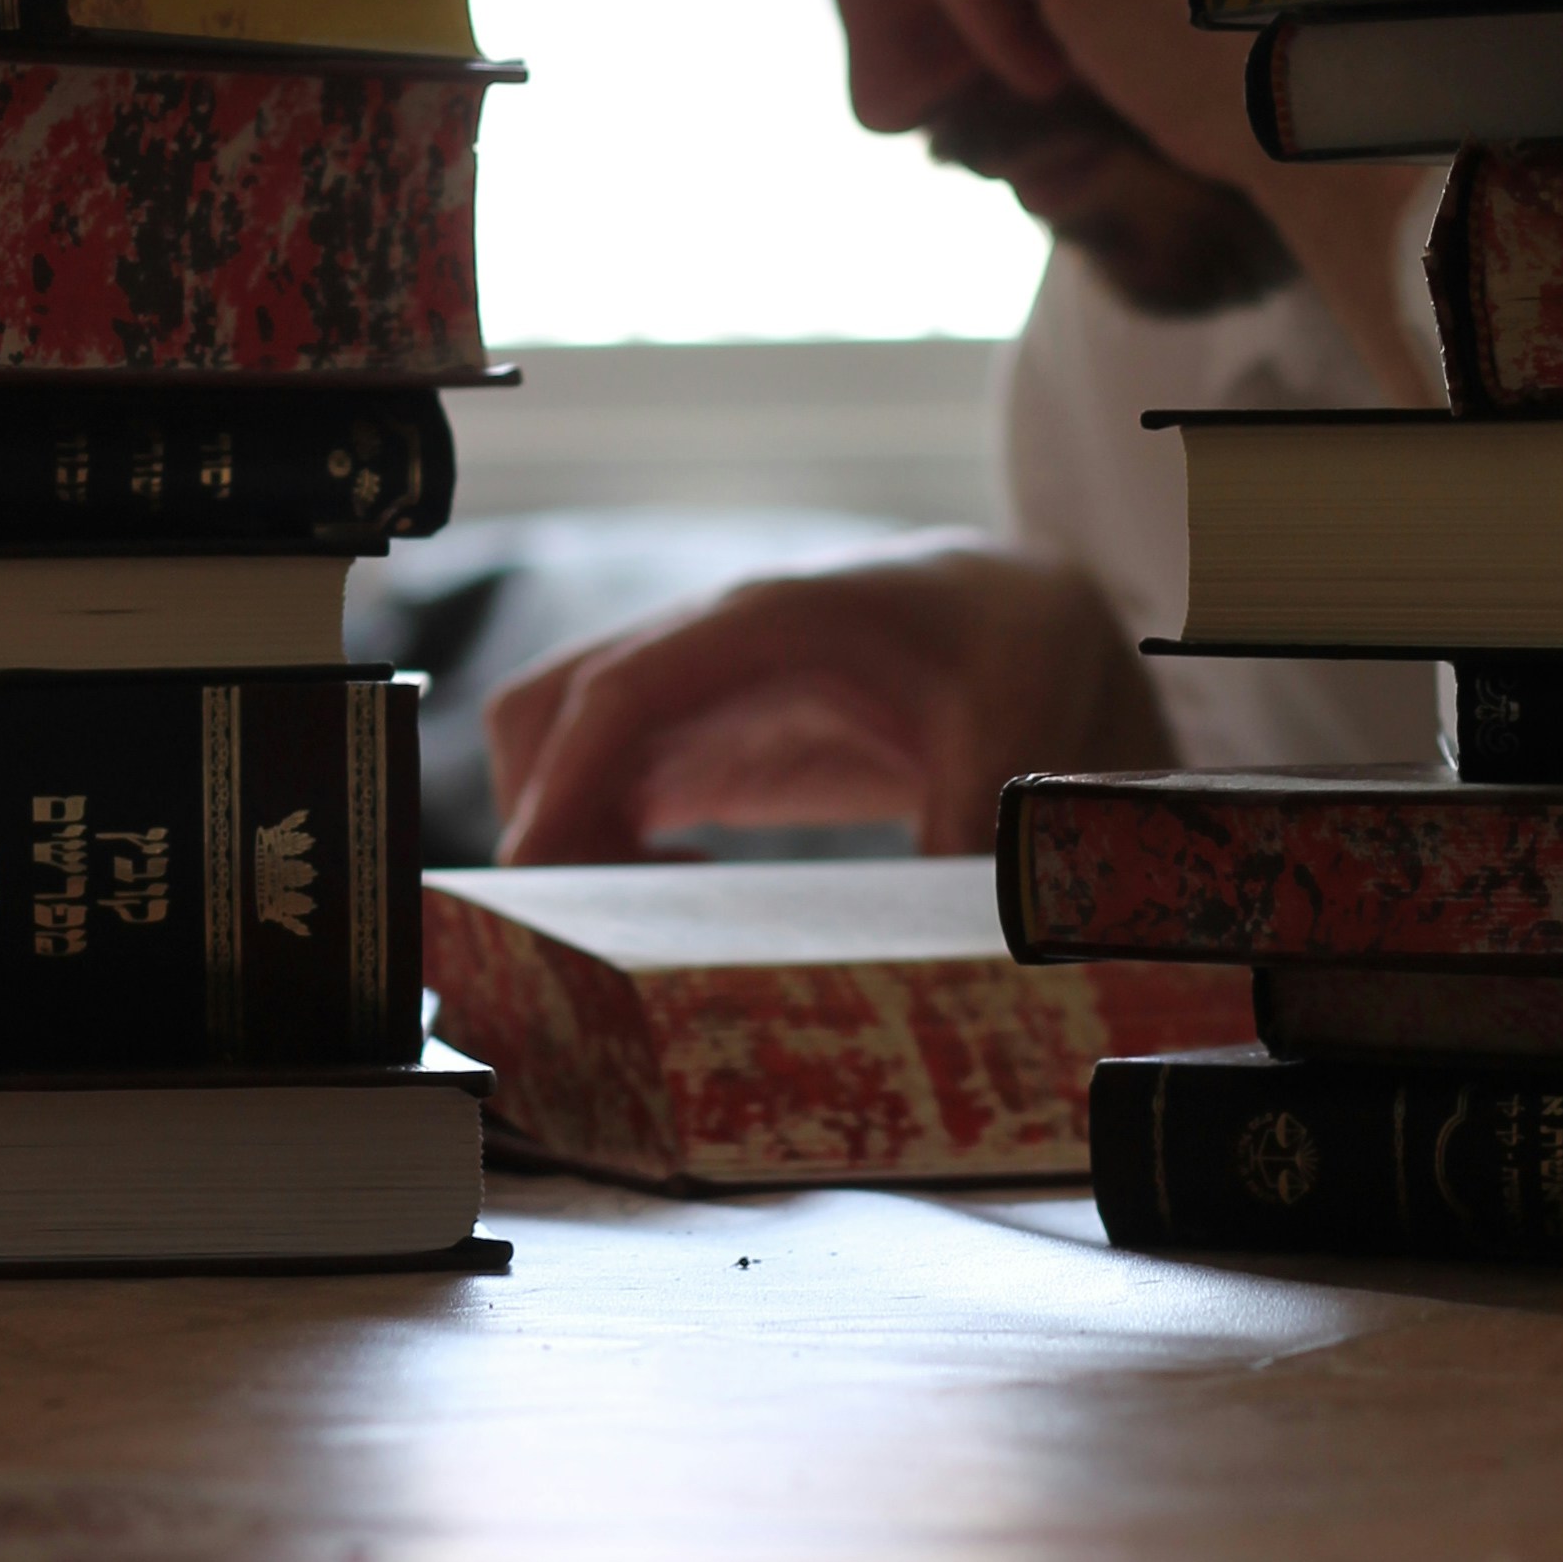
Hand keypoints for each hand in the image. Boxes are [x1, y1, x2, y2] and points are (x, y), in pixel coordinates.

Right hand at [485, 539, 1165, 865]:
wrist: (1024, 620)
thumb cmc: (1014, 662)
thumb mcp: (1010, 746)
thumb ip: (972, 832)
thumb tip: (959, 941)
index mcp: (771, 626)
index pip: (622, 690)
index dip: (564, 779)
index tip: (538, 870)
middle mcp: (708, 648)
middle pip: (551, 710)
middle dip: (541, 814)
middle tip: (595, 918)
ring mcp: (696, 692)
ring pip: (560, 747)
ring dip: (564, 833)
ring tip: (643, 912)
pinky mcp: (703, 738)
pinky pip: (601, 782)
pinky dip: (600, 843)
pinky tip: (679, 892)